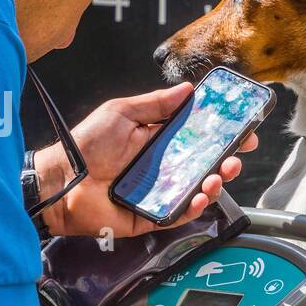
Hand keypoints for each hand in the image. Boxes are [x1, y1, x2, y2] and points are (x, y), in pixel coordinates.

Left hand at [34, 83, 256, 237]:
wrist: (61, 179)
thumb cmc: (86, 144)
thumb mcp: (121, 113)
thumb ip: (155, 104)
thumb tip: (187, 90)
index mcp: (157, 141)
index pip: (198, 137)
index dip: (221, 134)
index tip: (243, 128)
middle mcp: (162, 167)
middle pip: (204, 165)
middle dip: (226, 159)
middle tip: (237, 155)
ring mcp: (158, 193)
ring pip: (196, 191)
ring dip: (214, 183)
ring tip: (219, 174)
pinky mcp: (151, 216)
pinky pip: (178, 214)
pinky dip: (193, 207)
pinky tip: (201, 196)